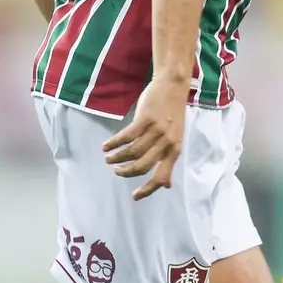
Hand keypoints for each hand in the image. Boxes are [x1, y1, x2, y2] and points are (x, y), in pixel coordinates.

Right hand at [103, 77, 188, 200]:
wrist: (173, 85)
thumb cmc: (172, 113)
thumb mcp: (175, 138)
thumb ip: (169, 160)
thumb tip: (167, 185)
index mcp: (175, 150)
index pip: (161, 176)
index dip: (147, 190)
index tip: (134, 196)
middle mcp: (167, 142)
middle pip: (142, 166)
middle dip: (126, 172)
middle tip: (116, 171)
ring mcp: (156, 131)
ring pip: (132, 152)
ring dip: (117, 158)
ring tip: (109, 158)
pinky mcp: (145, 119)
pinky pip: (126, 137)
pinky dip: (114, 144)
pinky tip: (106, 146)